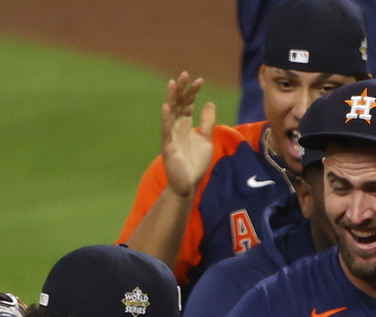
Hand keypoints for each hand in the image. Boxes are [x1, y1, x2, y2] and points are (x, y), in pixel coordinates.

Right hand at [160, 71, 217, 195]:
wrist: (189, 183)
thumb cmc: (196, 162)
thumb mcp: (206, 139)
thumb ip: (207, 122)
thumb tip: (209, 102)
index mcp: (185, 124)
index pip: (187, 104)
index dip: (192, 92)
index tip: (199, 81)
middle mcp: (176, 127)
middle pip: (177, 104)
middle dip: (181, 90)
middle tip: (185, 74)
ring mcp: (170, 135)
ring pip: (169, 113)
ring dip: (171, 98)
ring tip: (173, 84)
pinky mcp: (167, 146)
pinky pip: (165, 130)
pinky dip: (166, 118)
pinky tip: (166, 107)